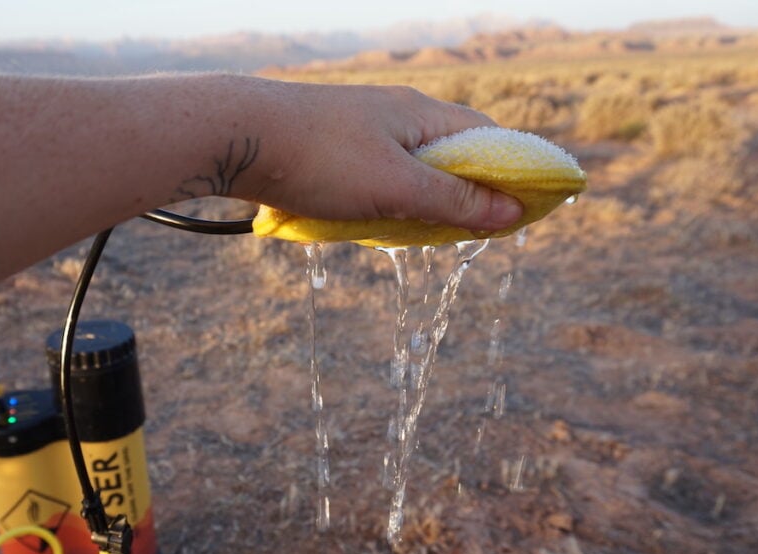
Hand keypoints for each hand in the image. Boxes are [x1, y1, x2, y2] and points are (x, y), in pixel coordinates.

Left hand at [243, 82, 522, 230]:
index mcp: (423, 114)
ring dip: (420, 204)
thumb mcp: (396, 187)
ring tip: (411, 232)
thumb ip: (455, 200)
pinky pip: (378, 178)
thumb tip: (511, 210)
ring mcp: (364, 131)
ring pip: (412, 171)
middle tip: (461, 234)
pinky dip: (386, 202)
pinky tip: (372, 221)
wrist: (237, 138)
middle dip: (462, 197)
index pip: (488, 139)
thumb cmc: (320, 158)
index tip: (520, 213)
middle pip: (451, 157)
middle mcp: (398, 115)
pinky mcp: (335, 149)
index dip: (510, 176)